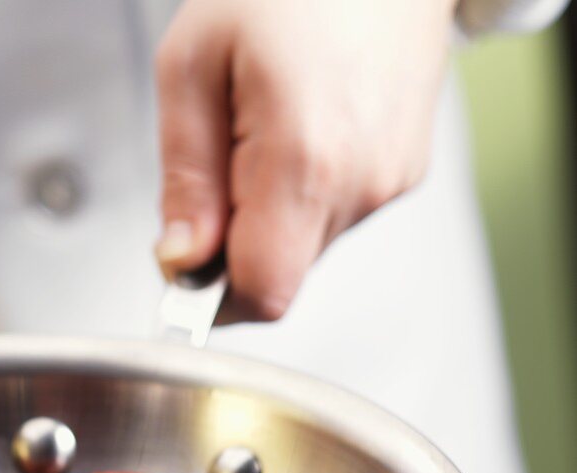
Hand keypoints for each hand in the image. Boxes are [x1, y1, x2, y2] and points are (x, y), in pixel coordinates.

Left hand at [154, 0, 456, 320]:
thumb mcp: (192, 65)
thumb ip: (183, 178)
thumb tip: (181, 260)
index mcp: (305, 160)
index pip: (260, 293)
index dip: (210, 296)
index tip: (182, 263)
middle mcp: (360, 182)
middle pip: (277, 275)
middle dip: (230, 246)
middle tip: (217, 161)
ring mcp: (389, 181)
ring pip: (301, 250)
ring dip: (264, 217)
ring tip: (260, 130)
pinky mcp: (402, 174)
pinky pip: (331, 217)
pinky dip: (298, 195)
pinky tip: (297, 128)